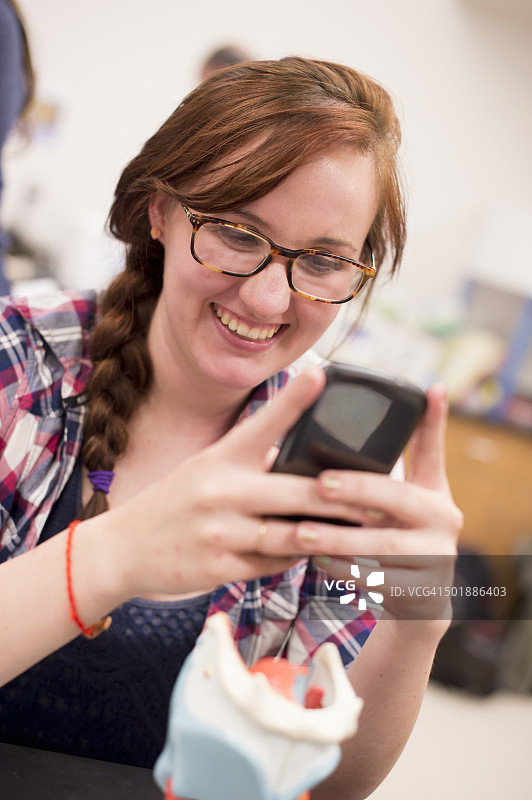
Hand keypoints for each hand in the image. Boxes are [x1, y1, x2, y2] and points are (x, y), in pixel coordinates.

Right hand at [101, 368, 369, 598]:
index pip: (263, 422)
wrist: (123, 548)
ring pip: (294, 534)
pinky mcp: (220, 567)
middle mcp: (220, 490)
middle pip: (298, 490)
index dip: (295, 398)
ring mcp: (220, 531)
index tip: (322, 373)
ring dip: (331, 535)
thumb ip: (249, 461)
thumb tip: (301, 455)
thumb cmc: (174, 502)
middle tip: (380, 496)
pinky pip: (274, 565)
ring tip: (363, 531)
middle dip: (344, 497)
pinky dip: (297, 558)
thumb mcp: (205, 469)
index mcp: (220, 458)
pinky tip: (317, 554)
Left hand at [290, 384, 462, 623]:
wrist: (421, 600)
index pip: (432, 450)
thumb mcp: (404, 502)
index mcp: (435, 493)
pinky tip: (315, 561)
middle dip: (357, 490)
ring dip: (339, 538)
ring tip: (302, 531)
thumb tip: (350, 418)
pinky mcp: (421, 591)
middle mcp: (444, 520)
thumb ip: (387, 465)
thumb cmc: (400, 536)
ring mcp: (437, 557)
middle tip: (320, 485)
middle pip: (398, 498)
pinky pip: (376, 579)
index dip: (433, 420)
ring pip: (382, 545)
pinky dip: (343, 571)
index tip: (430, 389)